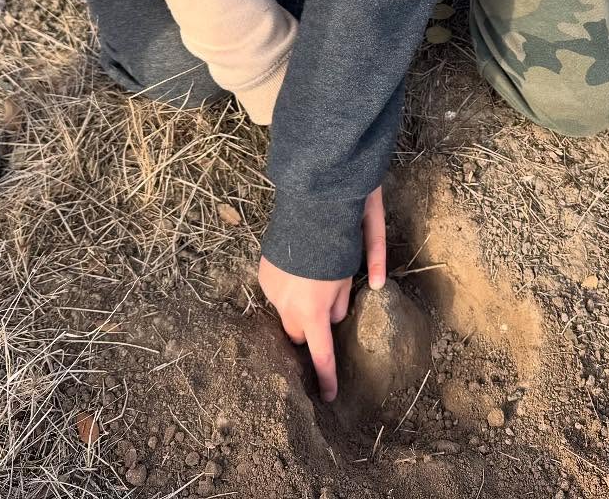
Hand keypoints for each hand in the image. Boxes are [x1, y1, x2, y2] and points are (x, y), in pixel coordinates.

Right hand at [258, 187, 385, 401]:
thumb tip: (330, 319)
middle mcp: (287, 306)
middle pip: (298, 334)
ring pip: (286, 312)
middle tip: (321, 312)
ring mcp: (272, 291)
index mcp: (312, 312)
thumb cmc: (335, 246)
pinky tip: (296, 271)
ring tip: (308, 282)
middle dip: (309, 329)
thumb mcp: (345, 279)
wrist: (308, 212)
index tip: (329, 396)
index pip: (321, 355)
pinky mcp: (264, 275)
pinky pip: (276, 292)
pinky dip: (287, 289)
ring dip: (297, 306)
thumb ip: (338, 304)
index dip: (327, 377)